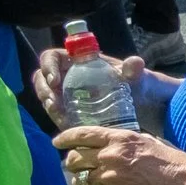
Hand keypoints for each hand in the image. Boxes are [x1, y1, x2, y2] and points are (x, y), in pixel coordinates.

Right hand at [32, 49, 174, 130]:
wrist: (142, 103)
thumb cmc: (135, 82)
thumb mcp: (135, 75)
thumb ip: (133, 69)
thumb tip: (134, 63)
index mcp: (77, 60)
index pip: (52, 57)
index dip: (48, 66)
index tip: (55, 81)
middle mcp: (67, 75)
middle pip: (42, 79)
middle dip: (44, 92)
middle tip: (55, 104)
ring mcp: (67, 93)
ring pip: (48, 98)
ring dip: (50, 108)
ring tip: (61, 118)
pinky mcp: (70, 110)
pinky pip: (58, 113)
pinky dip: (60, 120)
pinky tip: (69, 127)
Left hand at [55, 125, 185, 184]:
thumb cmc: (173, 164)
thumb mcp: (150, 142)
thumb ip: (127, 142)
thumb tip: (112, 144)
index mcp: (120, 139)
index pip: (82, 135)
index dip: (65, 138)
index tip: (57, 141)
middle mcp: (110, 156)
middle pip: (75, 158)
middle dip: (72, 162)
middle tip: (77, 167)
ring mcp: (109, 178)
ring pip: (78, 179)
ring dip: (79, 181)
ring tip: (85, 183)